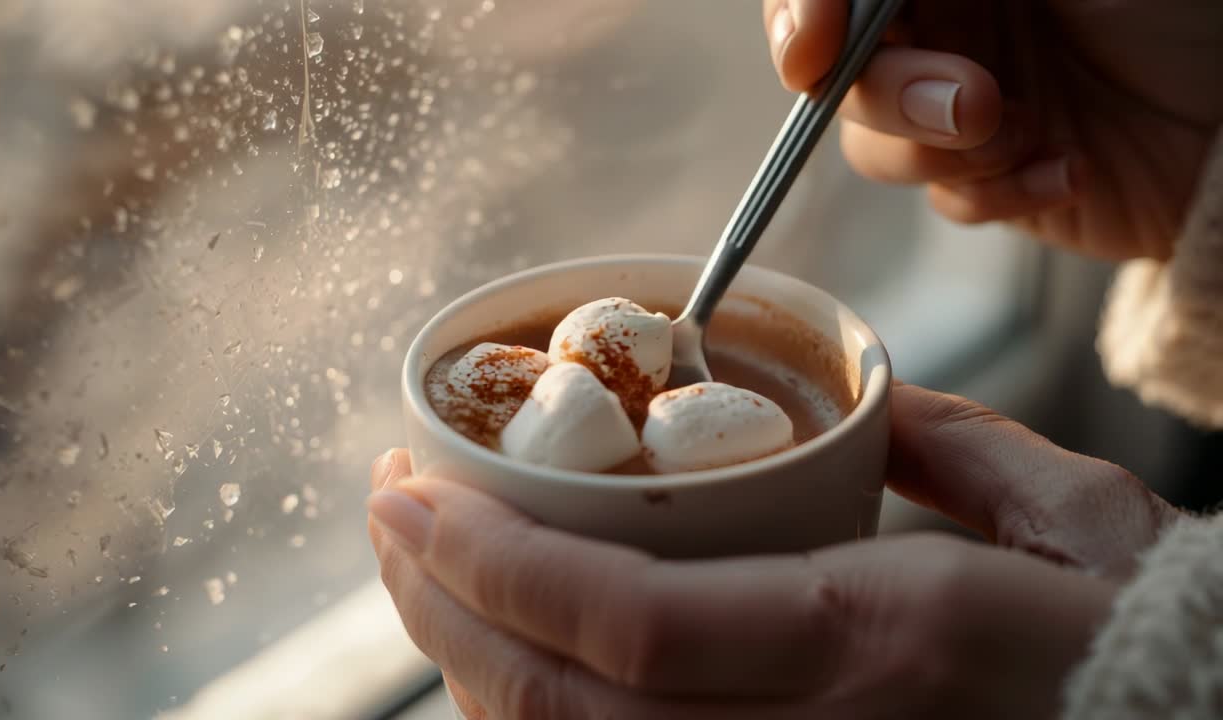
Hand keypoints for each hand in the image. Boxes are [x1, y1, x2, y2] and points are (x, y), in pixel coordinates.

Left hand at [368, 384, 1181, 717]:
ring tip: (418, 572)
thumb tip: (842, 397)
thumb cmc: (1139, 627)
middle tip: (385, 510)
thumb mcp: (1059, 509)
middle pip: (564, 704)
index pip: (628, 623)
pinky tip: (500, 657)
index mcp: (878, 635)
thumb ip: (935, 442)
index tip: (411, 486)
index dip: (492, 563)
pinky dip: (536, 717)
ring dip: (467, 663)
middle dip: (441, 606)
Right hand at [763, 0, 1222, 260]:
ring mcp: (960, 110)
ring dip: (942, 152)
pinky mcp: (991, 182)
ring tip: (1031, 131)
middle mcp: (943, 33)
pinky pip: (947, 201)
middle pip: (843, 74)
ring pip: (877, 148)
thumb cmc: (1180, 15)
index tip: (808, 54)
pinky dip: (1001, 192)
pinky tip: (1067, 167)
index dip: (801, 16)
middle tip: (975, 104)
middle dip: (893, 96)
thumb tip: (856, 1)